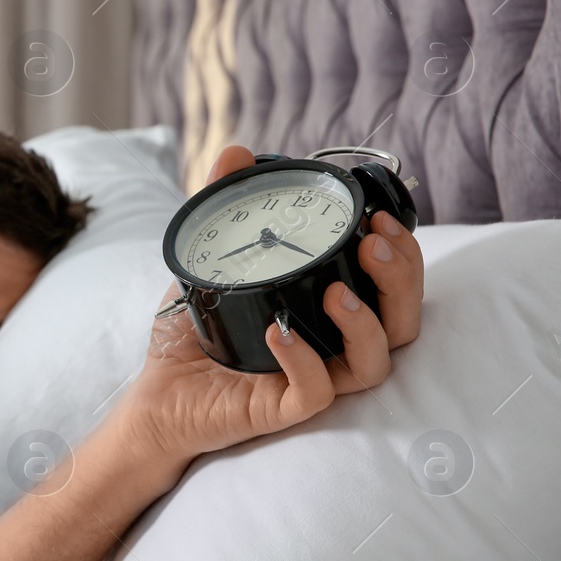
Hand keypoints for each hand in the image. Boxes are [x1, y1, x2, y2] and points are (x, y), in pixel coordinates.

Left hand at [122, 145, 423, 462]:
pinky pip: (317, 391)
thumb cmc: (193, 329)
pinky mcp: (284, 409)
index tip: (380, 217)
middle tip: (373, 242)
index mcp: (331, 309)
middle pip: (401, 321)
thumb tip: (235, 152)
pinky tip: (280, 331)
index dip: (404, 253)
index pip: (392, 286)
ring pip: (376, 361)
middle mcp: (334, 345)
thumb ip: (225, 206)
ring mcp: (314, 378)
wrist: (156, 391)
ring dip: (366, 321)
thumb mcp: (209, 259)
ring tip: (336, 290)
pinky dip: (305, 360)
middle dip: (401, 279)